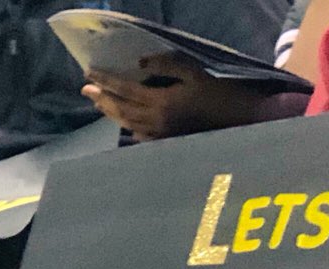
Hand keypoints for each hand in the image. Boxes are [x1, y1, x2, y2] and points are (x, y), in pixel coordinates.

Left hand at [82, 55, 266, 139]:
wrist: (242, 121)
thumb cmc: (220, 93)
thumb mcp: (193, 71)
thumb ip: (165, 64)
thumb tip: (140, 65)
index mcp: (163, 103)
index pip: (126, 91)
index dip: (106, 81)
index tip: (90, 73)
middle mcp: (159, 122)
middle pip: (122, 111)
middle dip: (103, 99)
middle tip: (87, 89)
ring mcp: (165, 136)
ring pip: (130, 125)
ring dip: (112, 113)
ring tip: (100, 103)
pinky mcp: (173, 143)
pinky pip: (144, 137)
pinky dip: (130, 128)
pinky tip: (126, 124)